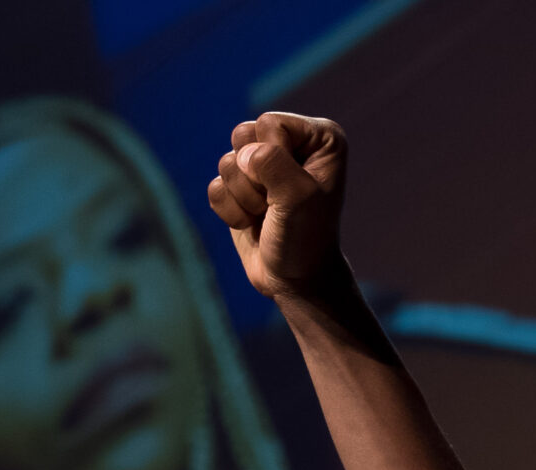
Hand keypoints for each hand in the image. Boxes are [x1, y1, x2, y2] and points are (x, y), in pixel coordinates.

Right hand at [209, 112, 348, 304]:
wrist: (296, 280)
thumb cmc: (307, 237)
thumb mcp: (299, 198)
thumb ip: (272, 163)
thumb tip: (243, 155)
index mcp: (320, 137)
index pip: (270, 124)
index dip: (272, 158)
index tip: (294, 189)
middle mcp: (293, 144)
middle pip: (243, 136)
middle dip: (253, 177)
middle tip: (276, 203)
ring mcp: (264, 165)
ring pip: (227, 162)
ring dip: (243, 198)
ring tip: (268, 215)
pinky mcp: (240, 187)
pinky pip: (215, 186)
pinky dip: (230, 211)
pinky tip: (252, 223)